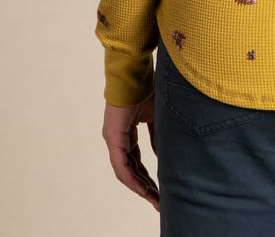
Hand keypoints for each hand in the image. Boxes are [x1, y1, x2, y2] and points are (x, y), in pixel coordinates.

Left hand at [102, 92, 159, 211]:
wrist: (135, 73)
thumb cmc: (146, 88)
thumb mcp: (155, 116)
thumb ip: (157, 136)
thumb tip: (160, 155)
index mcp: (126, 132)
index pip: (136, 161)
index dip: (148, 176)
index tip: (161, 189)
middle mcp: (117, 139)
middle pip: (131, 170)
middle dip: (146, 187)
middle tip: (159, 201)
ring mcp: (113, 139)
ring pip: (126, 172)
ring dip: (140, 187)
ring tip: (155, 200)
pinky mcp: (113, 138)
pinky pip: (122, 166)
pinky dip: (132, 179)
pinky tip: (144, 190)